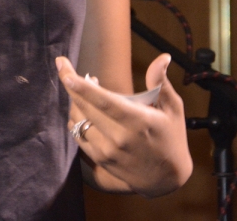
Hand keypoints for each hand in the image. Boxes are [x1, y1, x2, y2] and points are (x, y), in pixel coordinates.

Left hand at [57, 54, 193, 196]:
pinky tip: (83, 111)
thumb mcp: (173, 109)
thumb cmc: (172, 138)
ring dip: (75, 101)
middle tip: (67, 69)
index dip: (80, 84)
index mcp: (137, 121)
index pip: (102, 100)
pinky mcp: (100, 159)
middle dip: (70, 84)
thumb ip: (161, 82)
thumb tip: (163, 57)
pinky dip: (76, 120)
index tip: (63, 66)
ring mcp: (107, 150)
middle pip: (84, 106)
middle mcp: (119, 137)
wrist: (167, 179)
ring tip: (82, 91)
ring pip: (78, 120)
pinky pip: (78, 135)